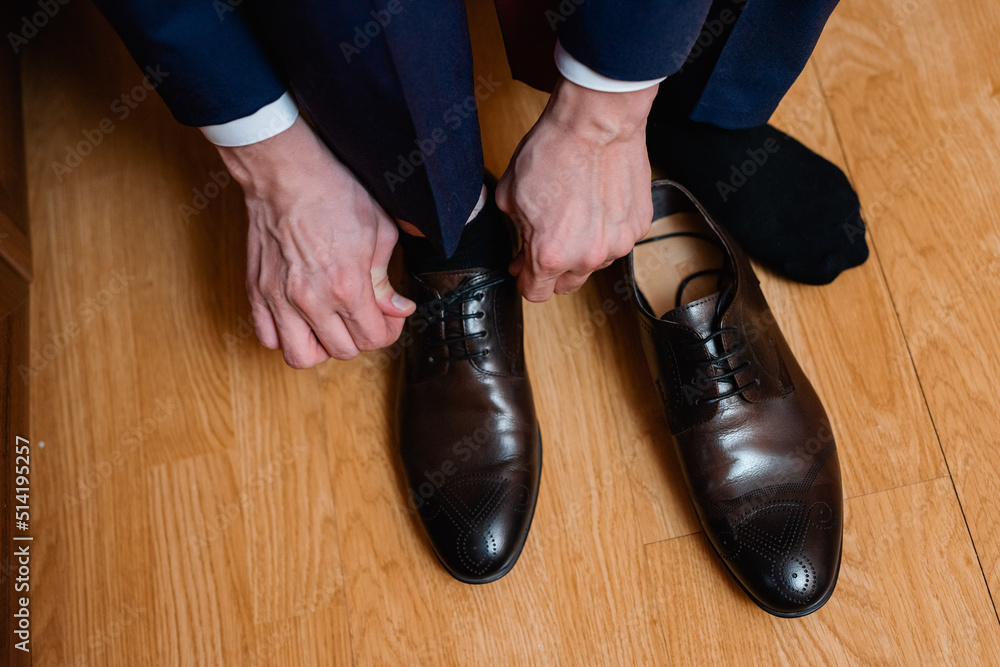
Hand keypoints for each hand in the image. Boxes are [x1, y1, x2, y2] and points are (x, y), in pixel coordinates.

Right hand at [218, 117, 414, 367]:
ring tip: (331, 326)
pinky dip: (285, 337)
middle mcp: (311, 299)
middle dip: (360, 338)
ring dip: (321, 348)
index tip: (389, 317)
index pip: (374, 338)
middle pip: (343, 351)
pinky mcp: (257, 292)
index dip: (389, 331)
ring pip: (301, 357)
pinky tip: (301, 319)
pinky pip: (268, 338)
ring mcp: (279, 299)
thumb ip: (386, 279)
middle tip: (365, 318)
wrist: (285, 174)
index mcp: (346, 285)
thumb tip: (398, 308)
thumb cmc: (333, 193)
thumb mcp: (379, 231)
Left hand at [496, 77, 657, 300]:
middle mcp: (587, 257)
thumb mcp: (510, 196)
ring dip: (582, 249)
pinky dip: (606, 229)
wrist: (597, 123)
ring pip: (594, 262)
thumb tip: (522, 247)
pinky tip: (597, 203)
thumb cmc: (554, 151)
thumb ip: (515, 231)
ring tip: (576, 214)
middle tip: (546, 241)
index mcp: (550, 254)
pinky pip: (617, 240)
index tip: (523, 268)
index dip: (524, 280)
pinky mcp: (638, 227)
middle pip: (566, 285)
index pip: (535, 293)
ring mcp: (618, 244)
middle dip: (552, 269)